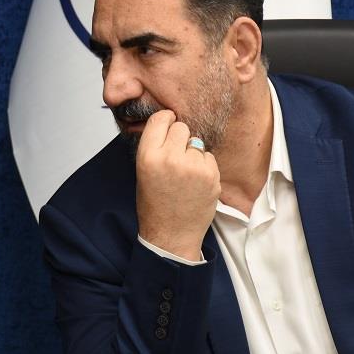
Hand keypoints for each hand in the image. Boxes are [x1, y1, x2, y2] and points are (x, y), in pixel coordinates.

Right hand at [135, 110, 220, 260]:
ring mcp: (193, 167)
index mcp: (148, 156)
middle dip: (179, 138)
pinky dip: (204, 165)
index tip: (168, 125)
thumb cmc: (155, 204)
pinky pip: (208, 156)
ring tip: (185, 174)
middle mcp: (171, 158)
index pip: (160, 119)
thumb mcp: (143, 171)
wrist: (171, 235)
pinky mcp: (211, 175)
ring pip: (196, 141)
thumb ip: (154, 146)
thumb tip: (169, 123)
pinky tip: (195, 181)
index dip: (165, 121)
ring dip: (192, 153)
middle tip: (175, 156)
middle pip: (181, 127)